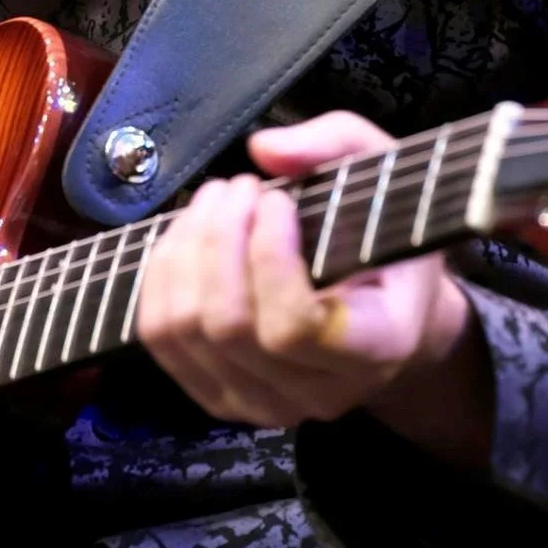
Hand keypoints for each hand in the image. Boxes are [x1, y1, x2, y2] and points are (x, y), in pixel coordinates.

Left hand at [135, 112, 490, 463]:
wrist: (387, 304)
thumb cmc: (382, 233)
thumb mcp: (382, 170)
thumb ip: (334, 144)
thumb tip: (264, 150)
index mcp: (378, 347)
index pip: (296, 327)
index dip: (269, 255)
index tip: (276, 200)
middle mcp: (321, 393)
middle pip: (229, 325)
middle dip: (218, 238)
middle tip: (239, 187)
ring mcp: (265, 403)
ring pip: (185, 330)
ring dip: (187, 248)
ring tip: (215, 201)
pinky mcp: (219, 396)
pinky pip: (160, 337)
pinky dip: (163, 273)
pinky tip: (190, 235)